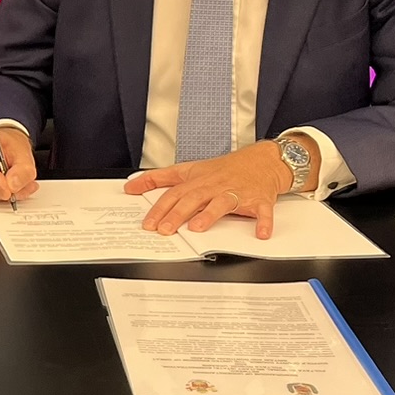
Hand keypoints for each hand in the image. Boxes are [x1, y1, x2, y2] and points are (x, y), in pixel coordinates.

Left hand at [126, 142, 294, 237]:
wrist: (261, 161)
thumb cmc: (223, 169)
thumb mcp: (188, 169)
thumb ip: (158, 178)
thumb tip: (131, 186)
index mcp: (198, 180)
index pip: (175, 193)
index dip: (160, 208)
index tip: (148, 223)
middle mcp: (215, 186)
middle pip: (194, 198)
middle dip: (178, 213)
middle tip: (165, 230)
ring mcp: (238, 192)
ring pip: (223, 202)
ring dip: (211, 215)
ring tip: (198, 228)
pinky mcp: (259, 200)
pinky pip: (262, 211)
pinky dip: (263, 222)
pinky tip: (260, 233)